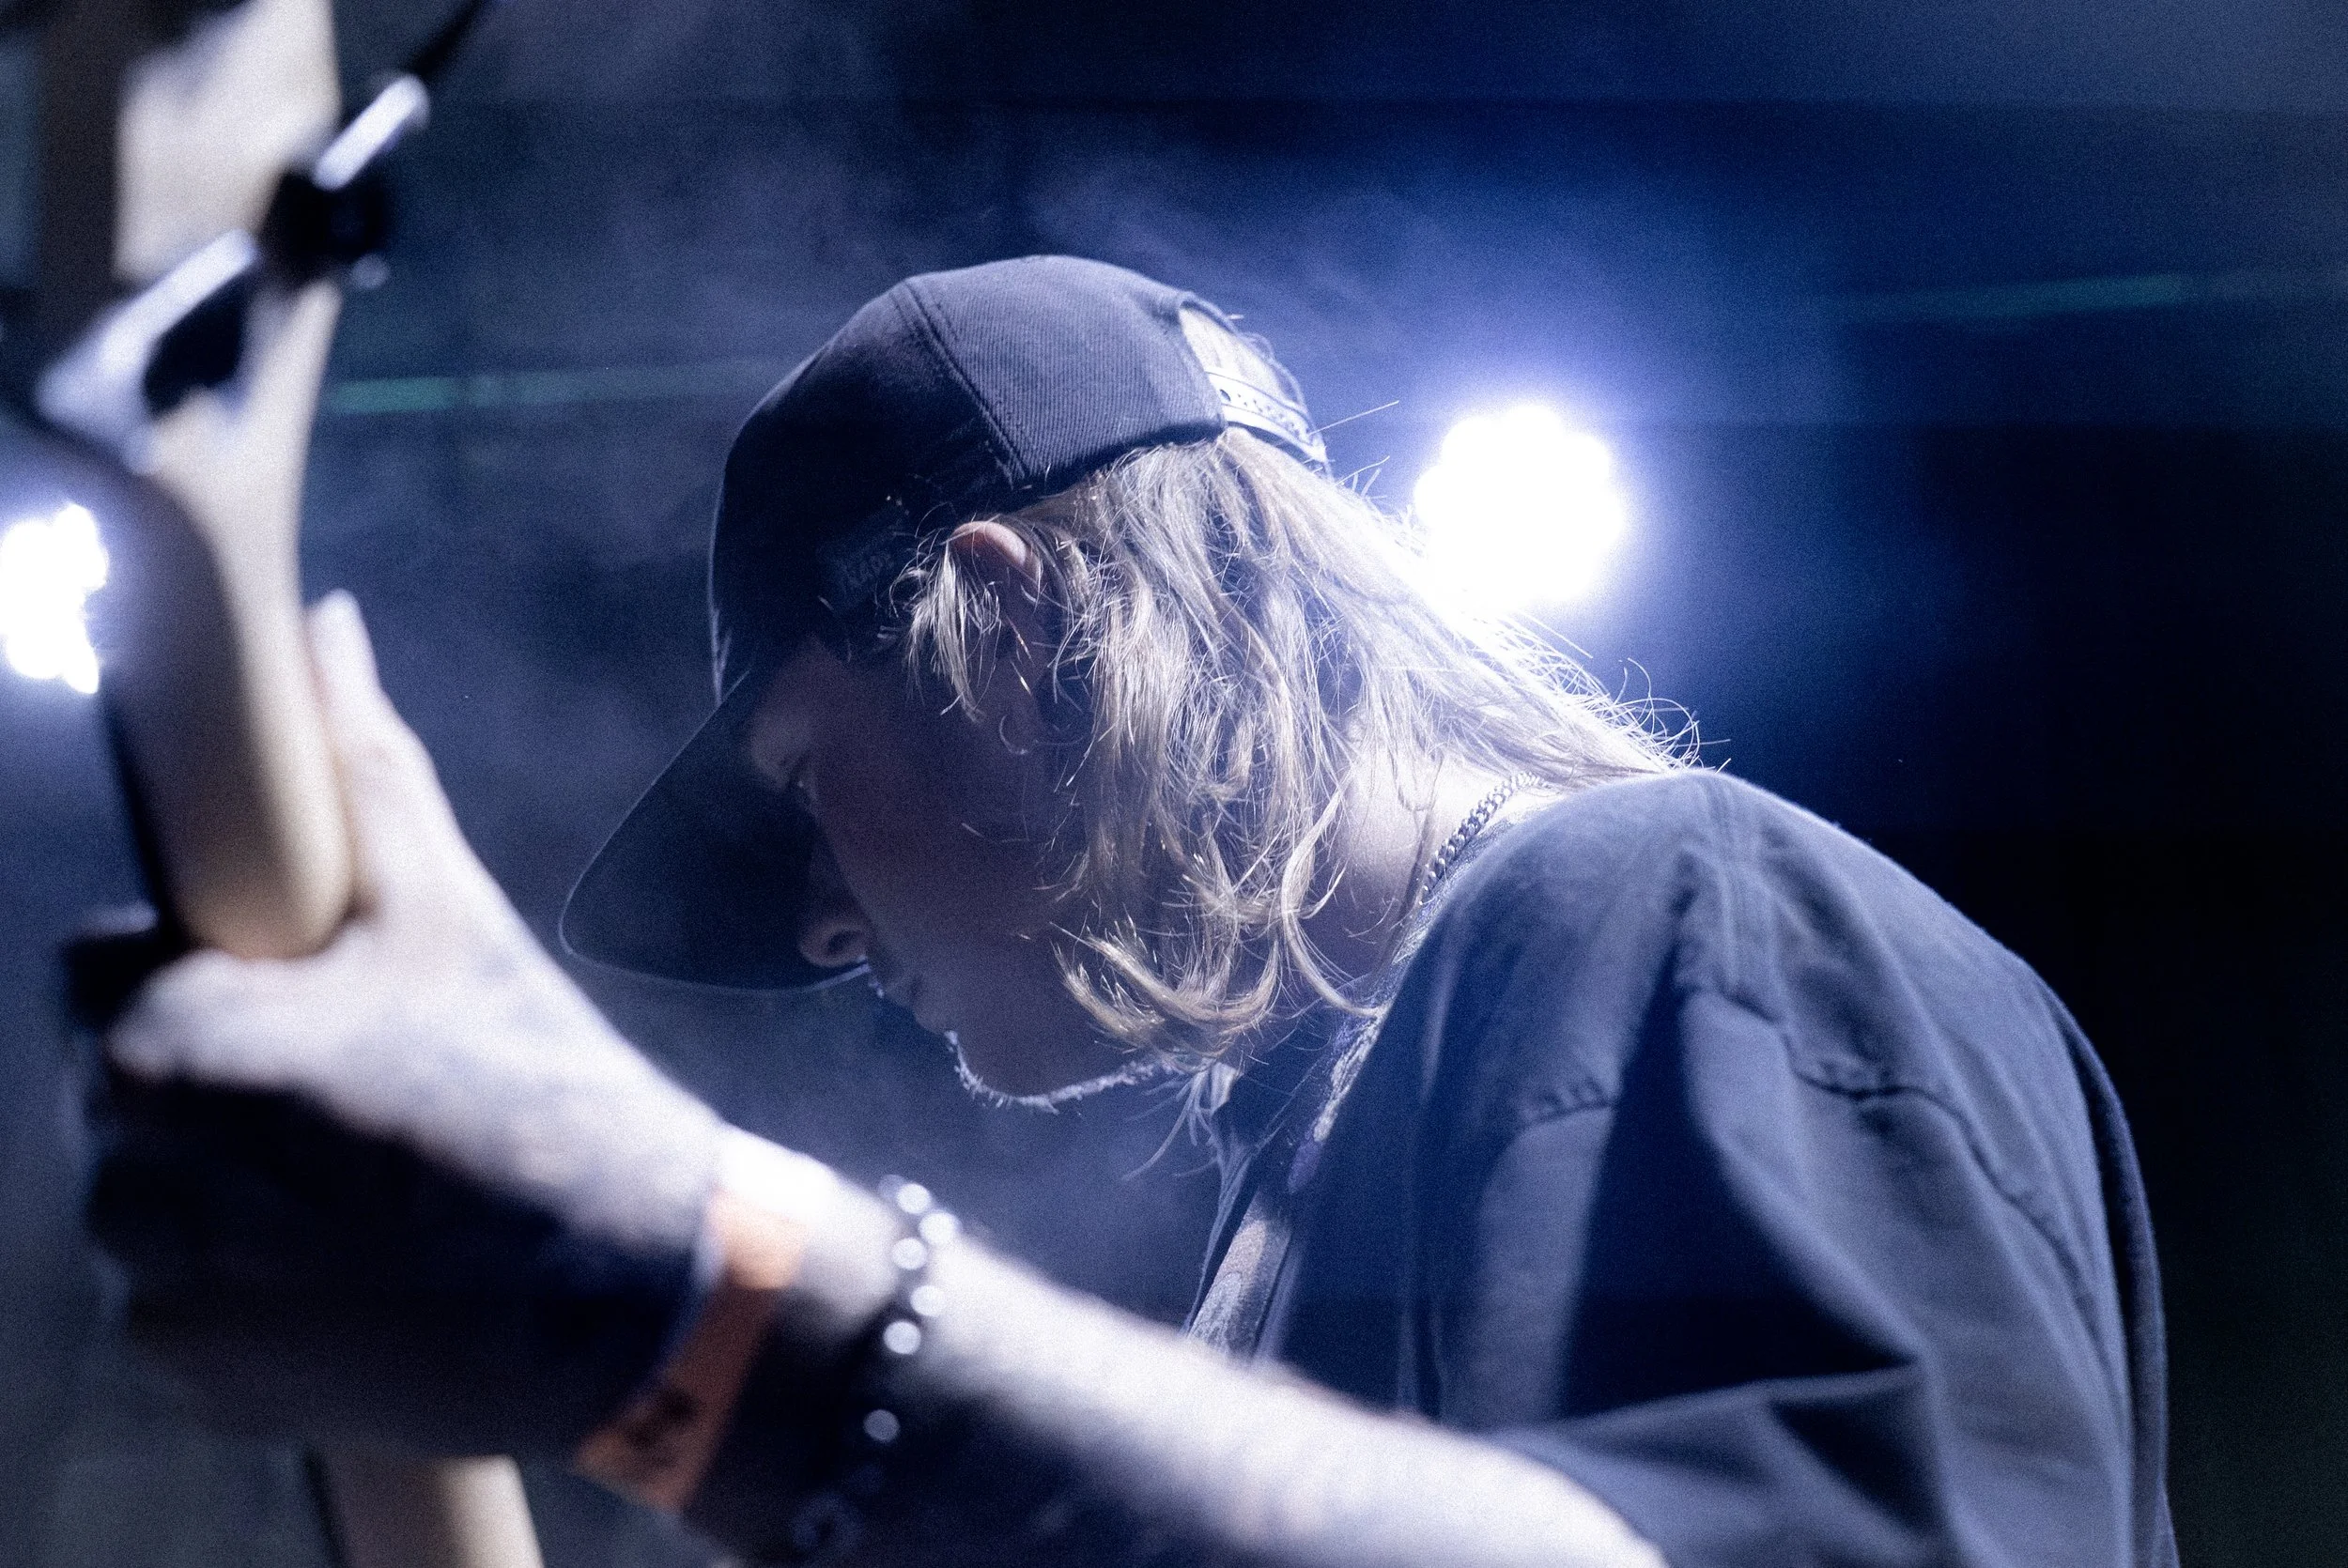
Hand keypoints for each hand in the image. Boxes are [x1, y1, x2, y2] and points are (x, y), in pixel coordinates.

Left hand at [87, 594, 726, 1458]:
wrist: (635, 1293)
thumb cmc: (538, 1084)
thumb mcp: (447, 912)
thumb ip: (361, 766)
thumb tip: (326, 627)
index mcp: (164, 1040)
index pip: (100, 967)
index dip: (200, 967)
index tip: (296, 990)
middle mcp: (126, 1174)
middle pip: (122, 1081)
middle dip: (212, 1067)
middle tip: (353, 1080)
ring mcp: (154, 1290)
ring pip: (147, 1187)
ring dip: (220, 1170)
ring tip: (363, 1172)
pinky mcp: (193, 1375)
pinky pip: (175, 1292)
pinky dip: (239, 1272)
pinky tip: (353, 1254)